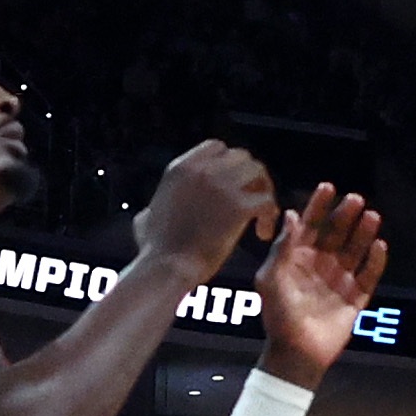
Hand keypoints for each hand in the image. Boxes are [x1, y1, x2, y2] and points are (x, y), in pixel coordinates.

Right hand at [136, 141, 278, 276]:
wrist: (167, 267)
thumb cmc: (156, 251)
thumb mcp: (146, 219)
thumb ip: (152, 209)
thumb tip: (148, 214)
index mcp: (181, 168)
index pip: (217, 147)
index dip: (229, 163)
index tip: (232, 182)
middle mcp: (203, 170)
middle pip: (242, 157)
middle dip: (249, 177)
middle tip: (251, 199)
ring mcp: (223, 186)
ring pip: (258, 173)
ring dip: (263, 191)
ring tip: (259, 216)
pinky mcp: (239, 207)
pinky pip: (267, 200)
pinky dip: (269, 215)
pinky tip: (262, 232)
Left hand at [252, 185, 389, 384]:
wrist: (296, 351)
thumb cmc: (278, 315)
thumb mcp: (270, 278)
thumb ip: (282, 247)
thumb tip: (289, 214)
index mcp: (299, 256)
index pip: (311, 224)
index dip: (319, 205)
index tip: (328, 187)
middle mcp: (321, 263)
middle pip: (337, 232)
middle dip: (345, 214)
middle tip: (355, 199)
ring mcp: (340, 279)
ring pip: (355, 249)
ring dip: (364, 232)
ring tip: (372, 216)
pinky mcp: (356, 297)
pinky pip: (370, 275)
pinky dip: (376, 261)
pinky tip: (380, 246)